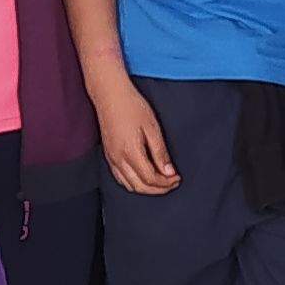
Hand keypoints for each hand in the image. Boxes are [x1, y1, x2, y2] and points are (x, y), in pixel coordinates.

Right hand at [90, 78, 177, 195]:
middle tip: (171, 183)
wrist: (110, 94)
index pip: (150, 178)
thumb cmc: (131, 106)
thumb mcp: (152, 128)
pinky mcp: (108, 155)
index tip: (176, 178)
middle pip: (140, 187)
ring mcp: (111, 158)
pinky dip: (133, 183)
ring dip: (146, 188)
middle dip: (158, 189)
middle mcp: (118, 159)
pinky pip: (120, 178)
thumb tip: (169, 172)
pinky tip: (142, 177)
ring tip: (160, 181)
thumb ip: (160, 153)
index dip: (166, 182)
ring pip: (129, 185)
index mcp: (131, 152)